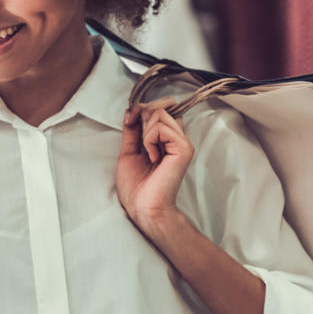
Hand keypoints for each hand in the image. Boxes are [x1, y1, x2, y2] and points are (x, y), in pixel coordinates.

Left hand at [115, 96, 194, 241]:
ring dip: (145, 131)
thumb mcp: (129, 151)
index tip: (128, 120)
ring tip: (148, 153)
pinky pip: (161, 128)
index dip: (141, 108)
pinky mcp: (184, 148)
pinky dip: (149, 140)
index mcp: (165, 140)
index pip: (160, 108)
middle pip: (160, 107)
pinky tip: (153, 157)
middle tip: (138, 140)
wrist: (143, 207)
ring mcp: (182, 142)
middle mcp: (176, 138)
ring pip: (160, 113)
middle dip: (141, 116)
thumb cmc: (136, 187)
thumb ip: (132, 131)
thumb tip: (132, 110)